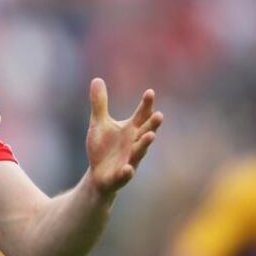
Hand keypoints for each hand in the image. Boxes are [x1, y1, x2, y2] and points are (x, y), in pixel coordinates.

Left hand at [85, 78, 162, 196]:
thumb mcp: (99, 123)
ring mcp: (129, 160)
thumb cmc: (103, 148)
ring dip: (145, 144)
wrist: (98, 176)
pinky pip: (125, 174)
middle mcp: (133, 144)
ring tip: (151, 136)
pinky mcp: (120, 176)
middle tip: (159, 115)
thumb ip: (100, 104)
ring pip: (139, 152)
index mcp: (130, 131)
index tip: (150, 92)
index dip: (146, 105)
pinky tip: (128, 168)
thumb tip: (96, 79)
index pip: (141, 116)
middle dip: (152, 125)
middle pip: (145, 132)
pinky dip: (127, 172)